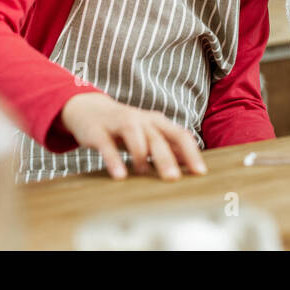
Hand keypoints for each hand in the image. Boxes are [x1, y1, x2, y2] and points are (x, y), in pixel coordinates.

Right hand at [60, 92, 206, 180]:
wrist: (90, 110)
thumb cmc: (126, 128)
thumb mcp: (149, 134)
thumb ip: (168, 146)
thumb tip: (190, 163)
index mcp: (158, 123)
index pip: (180, 135)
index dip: (192, 153)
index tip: (200, 173)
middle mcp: (142, 120)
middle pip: (158, 138)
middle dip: (167, 158)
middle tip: (174, 179)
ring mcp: (120, 124)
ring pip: (135, 136)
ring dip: (141, 155)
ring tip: (144, 174)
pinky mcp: (99, 131)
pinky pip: (107, 146)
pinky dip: (114, 160)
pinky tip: (120, 176)